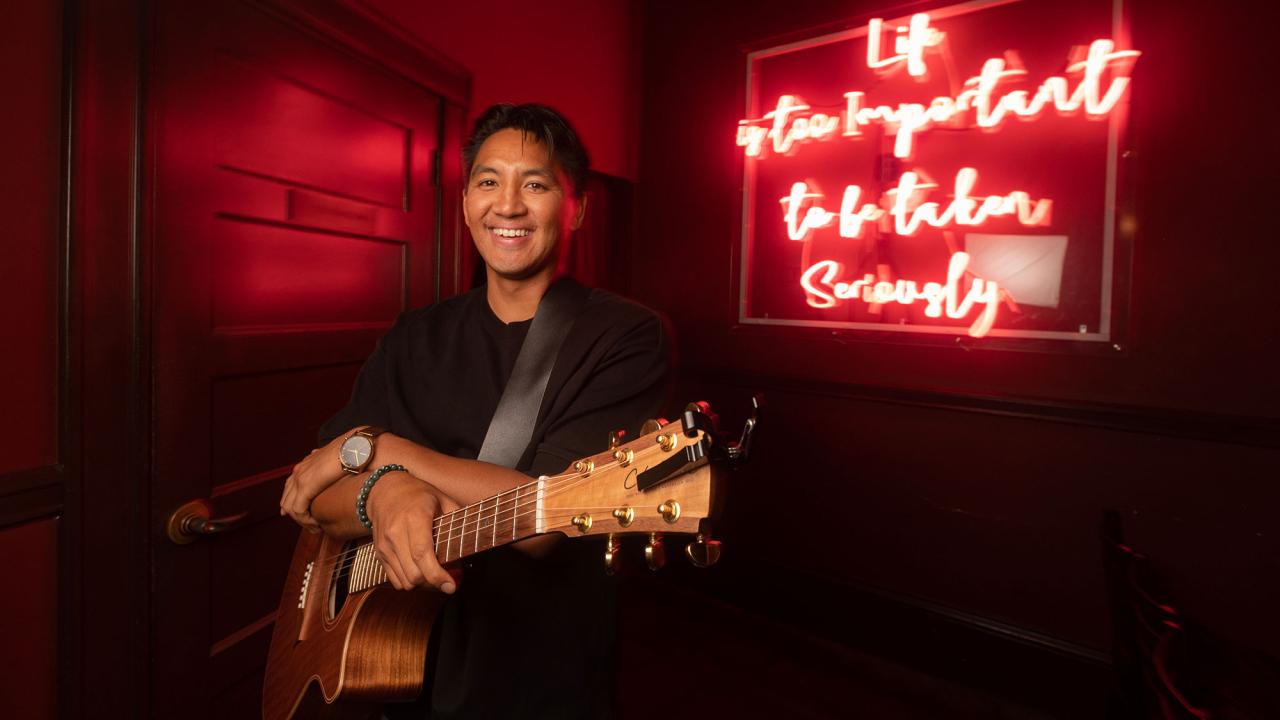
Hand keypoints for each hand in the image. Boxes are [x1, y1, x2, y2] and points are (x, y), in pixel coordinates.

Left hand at [279, 431, 350, 530]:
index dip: (295, 504)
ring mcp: (300, 477)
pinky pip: (298, 510)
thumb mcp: (340, 459)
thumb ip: (334, 463)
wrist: (358, 447)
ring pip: (290, 507)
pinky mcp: (305, 486)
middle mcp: (299, 470)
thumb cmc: (355, 452)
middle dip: (297, 516)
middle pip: (287, 499)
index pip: (291, 487)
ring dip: (302, 521)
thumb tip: (338, 462)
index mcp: (306, 464)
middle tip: (312, 527)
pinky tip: (317, 524)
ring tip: (315, 528)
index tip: (308, 517)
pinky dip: (305, 520)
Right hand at [367, 470, 460, 592]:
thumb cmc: (419, 495)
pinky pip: (395, 580)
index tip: (451, 586)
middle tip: (447, 580)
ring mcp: (385, 545)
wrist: (385, 490)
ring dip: (422, 585)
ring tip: (434, 575)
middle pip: (413, 573)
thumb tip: (472, 546)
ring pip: (404, 581)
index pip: (422, 554)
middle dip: (433, 583)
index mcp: (415, 517)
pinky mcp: (379, 553)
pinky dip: (409, 582)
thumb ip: (457, 522)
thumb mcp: (443, 500)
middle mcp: (396, 532)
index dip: (437, 575)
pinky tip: (420, 571)